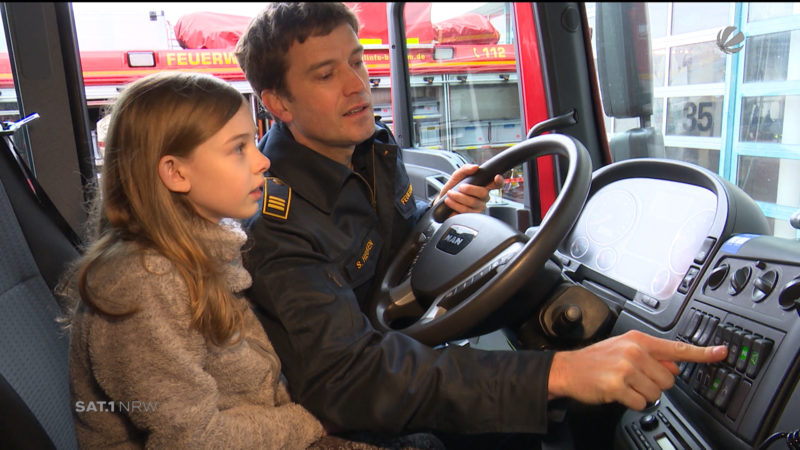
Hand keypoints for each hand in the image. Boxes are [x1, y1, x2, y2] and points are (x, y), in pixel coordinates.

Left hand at [435, 164, 503, 214]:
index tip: (496, 177)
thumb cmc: (452, 188)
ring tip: (450, 194)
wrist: (441, 202)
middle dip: (470, 189)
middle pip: (484, 193)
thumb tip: (475, 167)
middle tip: (460, 187)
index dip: (499, 181)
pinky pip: (466, 210)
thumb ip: (465, 169)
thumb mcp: (457, 176)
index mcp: (483, 186)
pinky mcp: (471, 216)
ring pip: (473, 202)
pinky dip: (455, 204)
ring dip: (459, 197)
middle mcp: (483, 198)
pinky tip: (449, 201)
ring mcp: (478, 208)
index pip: (496, 184)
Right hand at [547, 330, 726, 409]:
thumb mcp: (624, 348)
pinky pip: (641, 403)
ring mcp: (626, 368)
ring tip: (625, 384)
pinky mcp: (618, 386)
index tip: (721, 353)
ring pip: (656, 393)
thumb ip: (651, 355)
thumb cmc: (596, 360)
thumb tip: (674, 365)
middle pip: (669, 379)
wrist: (568, 369)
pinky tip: (619, 392)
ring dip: (643, 394)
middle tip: (636, 379)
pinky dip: (632, 402)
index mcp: (639, 340)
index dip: (703, 353)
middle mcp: (634, 351)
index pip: (677, 348)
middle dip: (655, 384)